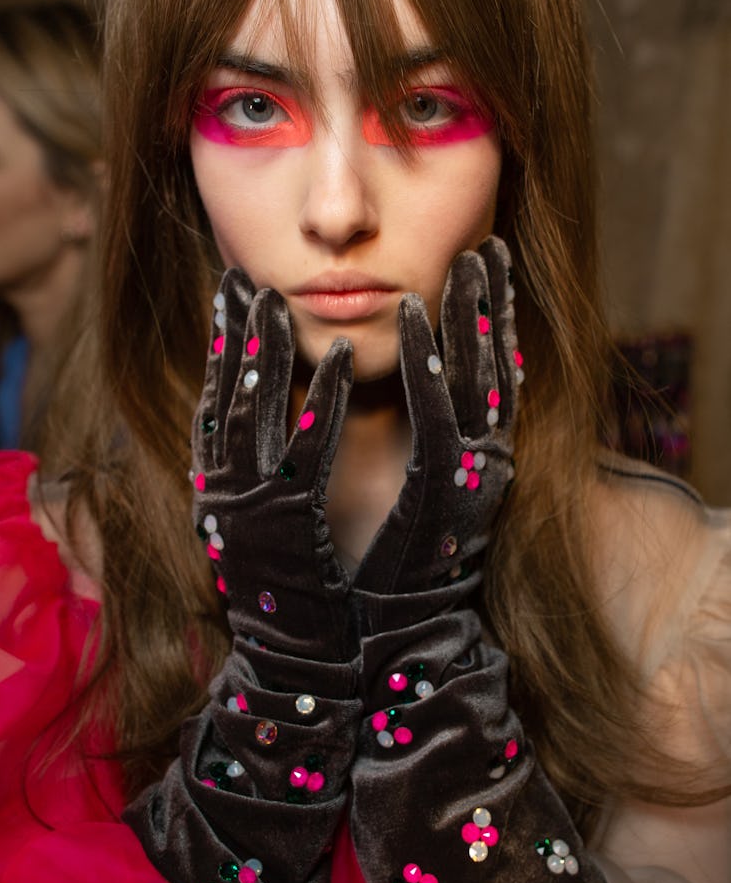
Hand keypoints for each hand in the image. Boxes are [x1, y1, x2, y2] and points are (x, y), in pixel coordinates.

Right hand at [191, 269, 356, 660]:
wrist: (299, 666)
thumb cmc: (289, 594)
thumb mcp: (260, 526)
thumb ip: (257, 476)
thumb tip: (262, 427)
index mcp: (219, 490)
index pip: (214, 401)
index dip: (221, 345)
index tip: (228, 295)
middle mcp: (225, 491)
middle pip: (226, 392)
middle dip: (234, 330)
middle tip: (243, 276)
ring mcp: (254, 505)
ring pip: (256, 408)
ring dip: (268, 347)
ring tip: (275, 295)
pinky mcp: (292, 523)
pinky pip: (309, 447)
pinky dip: (321, 397)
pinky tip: (339, 355)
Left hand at [354, 237, 518, 607]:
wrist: (388, 636)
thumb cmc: (390, 564)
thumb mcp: (411, 490)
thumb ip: (420, 441)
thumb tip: (411, 390)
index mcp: (473, 459)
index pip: (488, 376)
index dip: (490, 319)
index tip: (485, 268)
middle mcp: (484, 461)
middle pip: (495, 366)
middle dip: (492, 304)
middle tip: (490, 246)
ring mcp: (469, 473)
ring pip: (478, 377)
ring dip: (471, 314)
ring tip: (469, 259)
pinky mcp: (443, 488)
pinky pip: (439, 409)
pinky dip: (433, 357)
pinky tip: (424, 312)